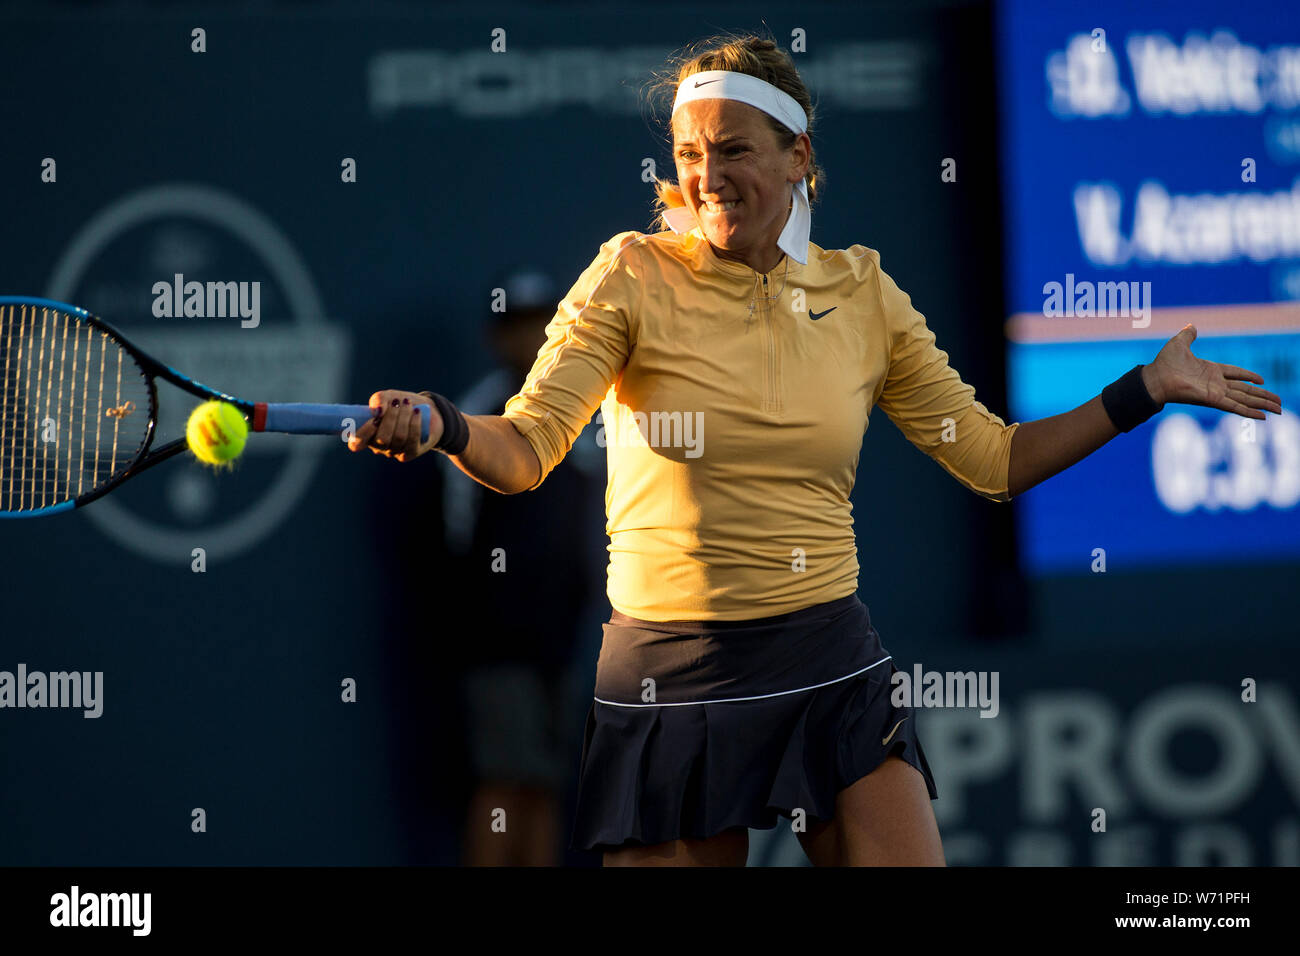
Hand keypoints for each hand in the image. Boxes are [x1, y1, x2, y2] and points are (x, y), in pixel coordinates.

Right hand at [346, 390, 442, 461]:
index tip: (373, 419)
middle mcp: (379, 447)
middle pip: (381, 439)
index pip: (356, 444)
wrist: (423, 409)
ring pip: (398, 438)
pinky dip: (414, 424)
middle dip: (391, 418)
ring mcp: (395, 452)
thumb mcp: (387, 397)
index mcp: (366, 435)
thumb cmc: (399, 404)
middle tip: (397, 402)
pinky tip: (417, 412)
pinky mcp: (410, 453)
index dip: (362, 434)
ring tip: (407, 403)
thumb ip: (378, 400)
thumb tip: (377, 411)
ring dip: (404, 417)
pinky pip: (412, 441)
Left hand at [1145, 325, 1281, 420]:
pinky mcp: (1213, 400)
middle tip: (1279, 402)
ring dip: (1263, 404)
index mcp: (1211, 370)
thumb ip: (1188, 335)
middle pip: (1246, 390)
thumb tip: (1192, 326)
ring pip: (1245, 399)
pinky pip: (1235, 407)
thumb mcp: (1179, 343)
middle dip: (1263, 396)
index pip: (1235, 374)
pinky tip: (1263, 417)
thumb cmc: (1164, 363)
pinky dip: (1249, 412)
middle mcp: (1216, 383)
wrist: (1155, 377)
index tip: (1262, 381)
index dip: (1249, 377)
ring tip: (1279, 409)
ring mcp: (1216, 392)